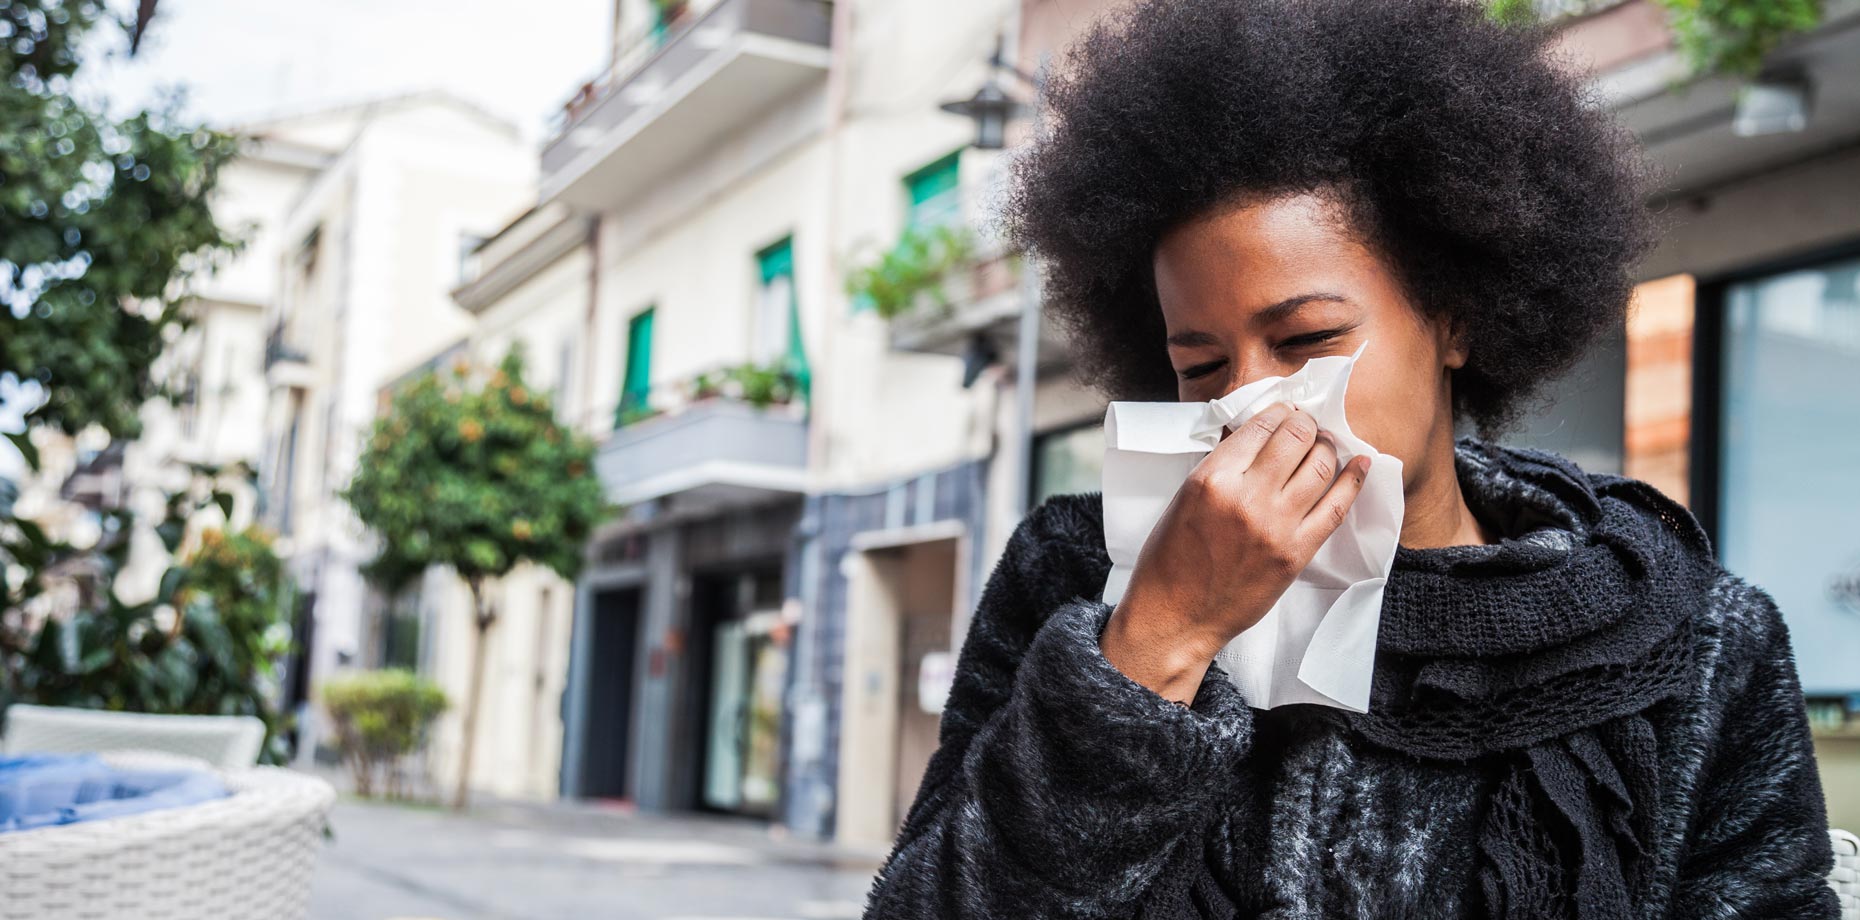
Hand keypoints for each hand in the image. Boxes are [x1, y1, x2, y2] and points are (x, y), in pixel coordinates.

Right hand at [1099, 402, 1369, 702]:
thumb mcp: (1184, 498)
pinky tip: (1361, 464)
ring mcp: (1275, 525)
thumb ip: (1221, 468)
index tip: (1286, 412)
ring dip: (1328, 447)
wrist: (1177, 615)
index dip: (1280, 411)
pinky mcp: (1296, 552)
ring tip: (1325, 445)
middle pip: (1296, 437)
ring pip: (1320, 465)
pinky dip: (1353, 480)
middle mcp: (1246, 496)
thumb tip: (1258, 441)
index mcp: (1212, 478)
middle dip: (1306, 424)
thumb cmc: (1170, 559)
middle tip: (1307, 426)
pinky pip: (1336, 507)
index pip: (1261, 425)